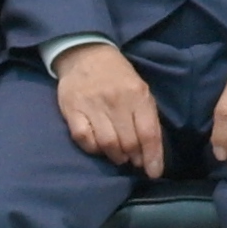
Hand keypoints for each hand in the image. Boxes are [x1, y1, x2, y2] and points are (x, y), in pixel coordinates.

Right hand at [54, 42, 169, 173]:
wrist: (85, 54)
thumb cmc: (118, 75)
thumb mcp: (140, 89)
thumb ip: (145, 117)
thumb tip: (149, 152)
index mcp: (138, 94)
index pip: (148, 133)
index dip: (153, 157)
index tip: (154, 173)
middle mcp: (116, 101)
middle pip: (129, 142)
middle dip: (134, 157)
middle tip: (133, 160)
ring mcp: (93, 105)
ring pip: (108, 144)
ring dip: (116, 156)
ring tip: (118, 155)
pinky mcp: (72, 110)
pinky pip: (84, 139)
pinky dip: (94, 149)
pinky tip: (99, 146)